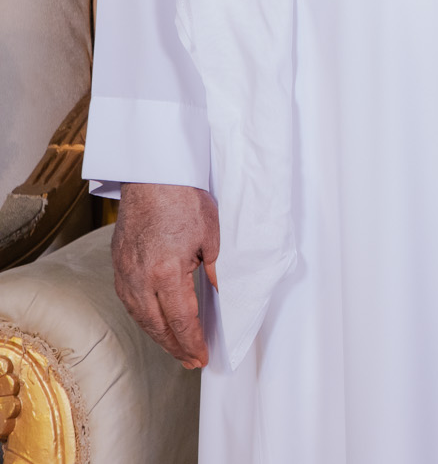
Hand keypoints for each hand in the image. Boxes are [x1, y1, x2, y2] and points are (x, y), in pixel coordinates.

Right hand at [111, 182, 218, 368]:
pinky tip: (155, 321)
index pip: (181, 320)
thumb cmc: (185, 200)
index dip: (192, 342)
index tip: (202, 357)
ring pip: (140, 316)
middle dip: (176, 346)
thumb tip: (218, 294)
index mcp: (167, 273)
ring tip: (176, 347)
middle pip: (158, 325)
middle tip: (191, 361)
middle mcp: (140, 278)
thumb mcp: (213, 236)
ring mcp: (125, 272)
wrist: (153, 176)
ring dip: (159, 334)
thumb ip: (215, 270)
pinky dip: (144, 317)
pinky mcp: (118, 264)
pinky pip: (130, 301)